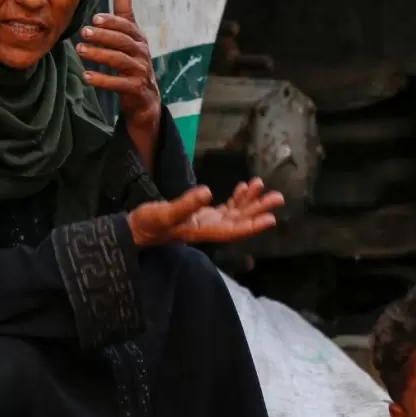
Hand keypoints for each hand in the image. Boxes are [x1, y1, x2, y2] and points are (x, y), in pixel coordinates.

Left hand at [78, 0, 160, 138]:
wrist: (145, 98)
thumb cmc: (133, 63)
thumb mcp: (131, 39)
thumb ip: (125, 15)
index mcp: (139, 39)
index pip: (127, 26)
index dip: (112, 21)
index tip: (94, 18)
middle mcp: (142, 54)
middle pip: (123, 41)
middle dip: (103, 36)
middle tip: (83, 32)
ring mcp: (140, 72)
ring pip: (119, 61)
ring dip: (99, 55)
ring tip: (80, 51)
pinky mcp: (136, 89)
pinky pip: (118, 84)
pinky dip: (102, 80)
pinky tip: (86, 77)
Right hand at [127, 179, 285, 247]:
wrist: (137, 229)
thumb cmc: (149, 223)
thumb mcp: (164, 213)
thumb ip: (185, 204)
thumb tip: (207, 192)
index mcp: (203, 231)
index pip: (233, 230)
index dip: (252, 225)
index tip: (270, 218)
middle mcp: (209, 228)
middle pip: (239, 221)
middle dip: (258, 210)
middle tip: (278, 197)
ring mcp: (206, 222)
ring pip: (235, 213)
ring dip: (250, 201)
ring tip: (263, 185)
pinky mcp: (201, 215)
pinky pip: (225, 208)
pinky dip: (236, 198)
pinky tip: (244, 187)